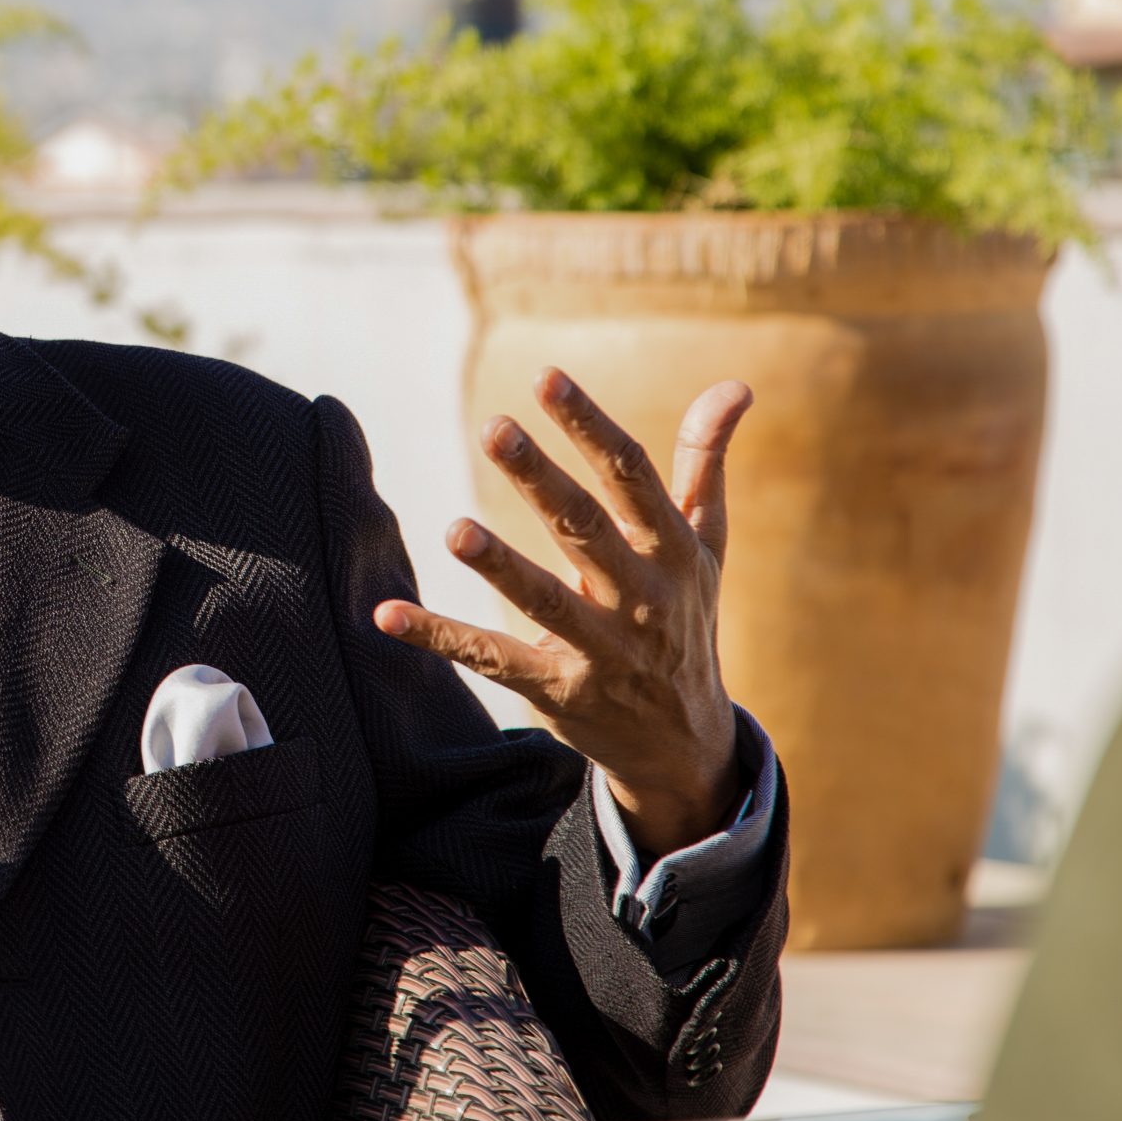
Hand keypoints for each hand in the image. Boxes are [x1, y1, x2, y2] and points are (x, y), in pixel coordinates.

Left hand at [373, 368, 752, 855]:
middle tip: (493, 428)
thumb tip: (736, 384)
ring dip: (498, 565)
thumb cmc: (685, 618)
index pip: (631, 475)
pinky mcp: (559, 691)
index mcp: (674, 550)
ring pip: (544, 599)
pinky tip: (386, 614)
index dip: (590, 425)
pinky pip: (494, 660)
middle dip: (540, 478)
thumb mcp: (705, 544)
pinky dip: (440, 637)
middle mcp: (641, 595)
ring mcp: (601, 647)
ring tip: (454, 530)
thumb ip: (703, 462)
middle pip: (584, 527)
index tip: (546, 378)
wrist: (686, 742)